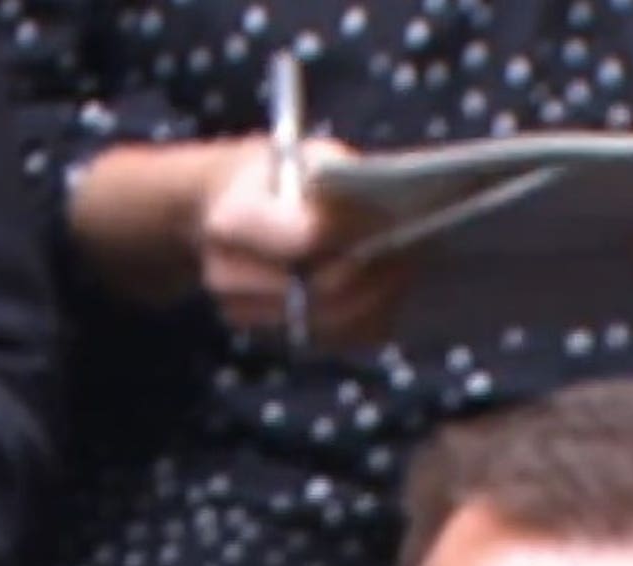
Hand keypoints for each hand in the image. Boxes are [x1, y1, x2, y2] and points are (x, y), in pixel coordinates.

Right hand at [198, 137, 413, 349]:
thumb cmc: (277, 177)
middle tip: (408, 251)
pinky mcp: (266, 334)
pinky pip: (331, 341)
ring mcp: (243, 312)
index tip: (389, 217)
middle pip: (318, 291)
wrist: (224, 209)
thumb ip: (336, 180)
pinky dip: (364, 320)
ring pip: (327, 322)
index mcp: (230, 220)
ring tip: (399, 270)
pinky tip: (382, 295)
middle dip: (371, 273)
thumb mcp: (304, 157)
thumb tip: (383, 215)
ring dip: (373, 299)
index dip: (356, 230)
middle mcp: (227, 276)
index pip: (308, 238)